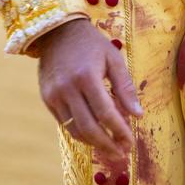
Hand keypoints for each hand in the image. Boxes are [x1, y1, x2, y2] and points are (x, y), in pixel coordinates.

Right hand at [33, 18, 141, 157]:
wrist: (57, 32)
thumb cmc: (91, 44)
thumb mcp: (114, 59)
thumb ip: (125, 88)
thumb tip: (138, 115)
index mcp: (87, 77)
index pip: (106, 114)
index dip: (120, 131)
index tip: (131, 143)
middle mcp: (67, 88)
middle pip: (89, 128)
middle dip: (107, 145)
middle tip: (121, 153)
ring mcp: (54, 95)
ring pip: (75, 130)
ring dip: (94, 143)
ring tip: (110, 148)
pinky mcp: (46, 99)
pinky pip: (64, 123)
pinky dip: (80, 133)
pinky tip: (94, 136)